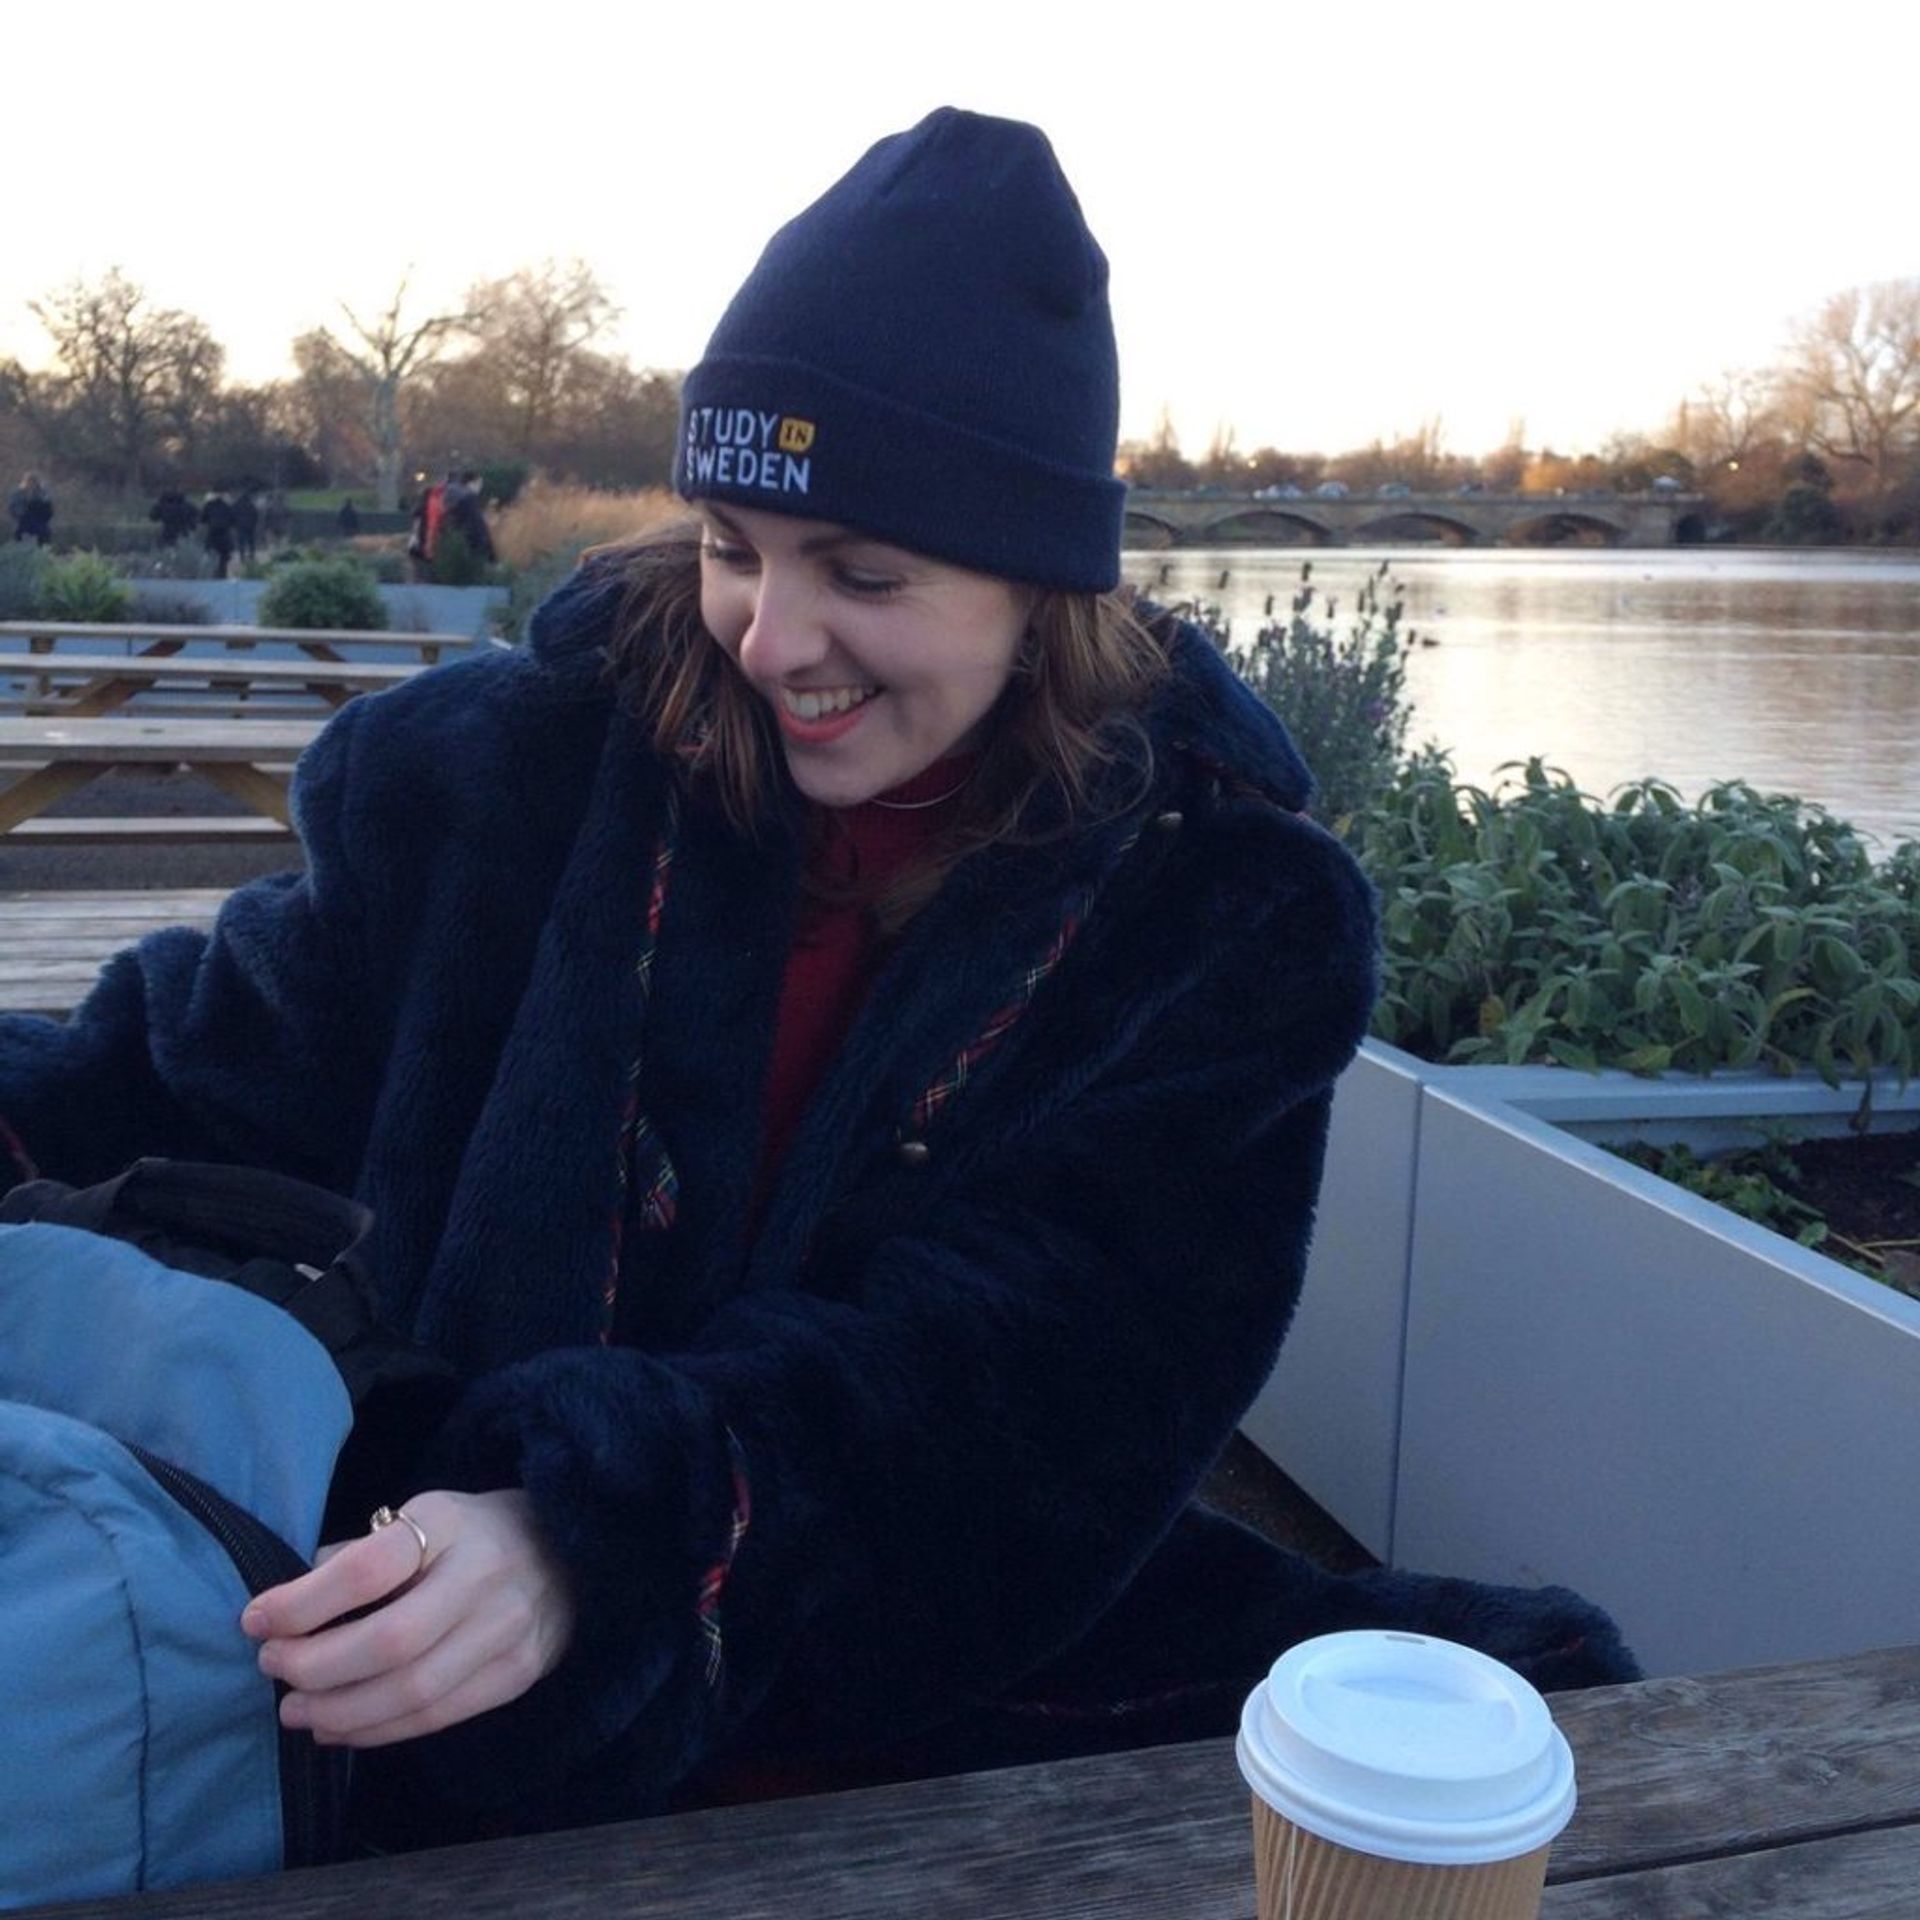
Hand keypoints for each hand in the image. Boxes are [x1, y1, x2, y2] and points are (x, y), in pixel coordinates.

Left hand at [240, 1489, 575, 1746]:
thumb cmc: (473, 1534)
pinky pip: (435, 1718)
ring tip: (295, 1710)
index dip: (303, 1602)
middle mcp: (485, 1577)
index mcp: (452, 1524)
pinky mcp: (515, 1675)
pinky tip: (337, 1727)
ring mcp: (507, 1632)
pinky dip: (375, 1731)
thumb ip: (361, 1555)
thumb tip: (289, 1603)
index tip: (255, 1620)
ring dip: (337, 1711)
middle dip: (314, 1666)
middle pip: (388, 1642)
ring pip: (409, 1693)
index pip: (369, 1568)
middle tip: (272, 1668)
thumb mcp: (423, 1517)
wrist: (570, 1553)